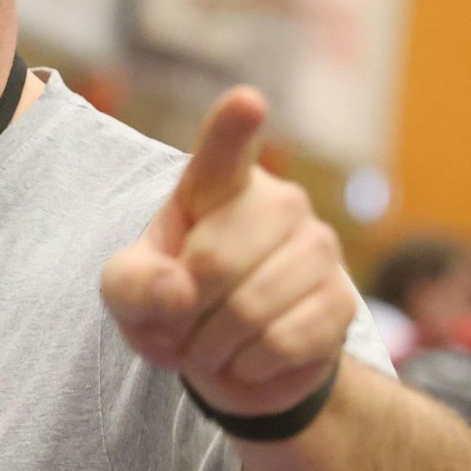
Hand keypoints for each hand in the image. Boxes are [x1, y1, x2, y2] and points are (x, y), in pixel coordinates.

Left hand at [100, 87, 354, 416]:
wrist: (229, 360)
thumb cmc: (172, 305)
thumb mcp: (128, 293)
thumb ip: (132, 285)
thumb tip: (178, 291)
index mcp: (218, 184)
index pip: (226, 148)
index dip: (234, 125)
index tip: (247, 103)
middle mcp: (279, 203)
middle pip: (214, 262)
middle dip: (184, 312)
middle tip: (181, 322)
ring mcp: (319, 248)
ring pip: (249, 311)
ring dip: (212, 347)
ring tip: (211, 342)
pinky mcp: (342, 300)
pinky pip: (281, 343)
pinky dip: (247, 366)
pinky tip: (248, 357)